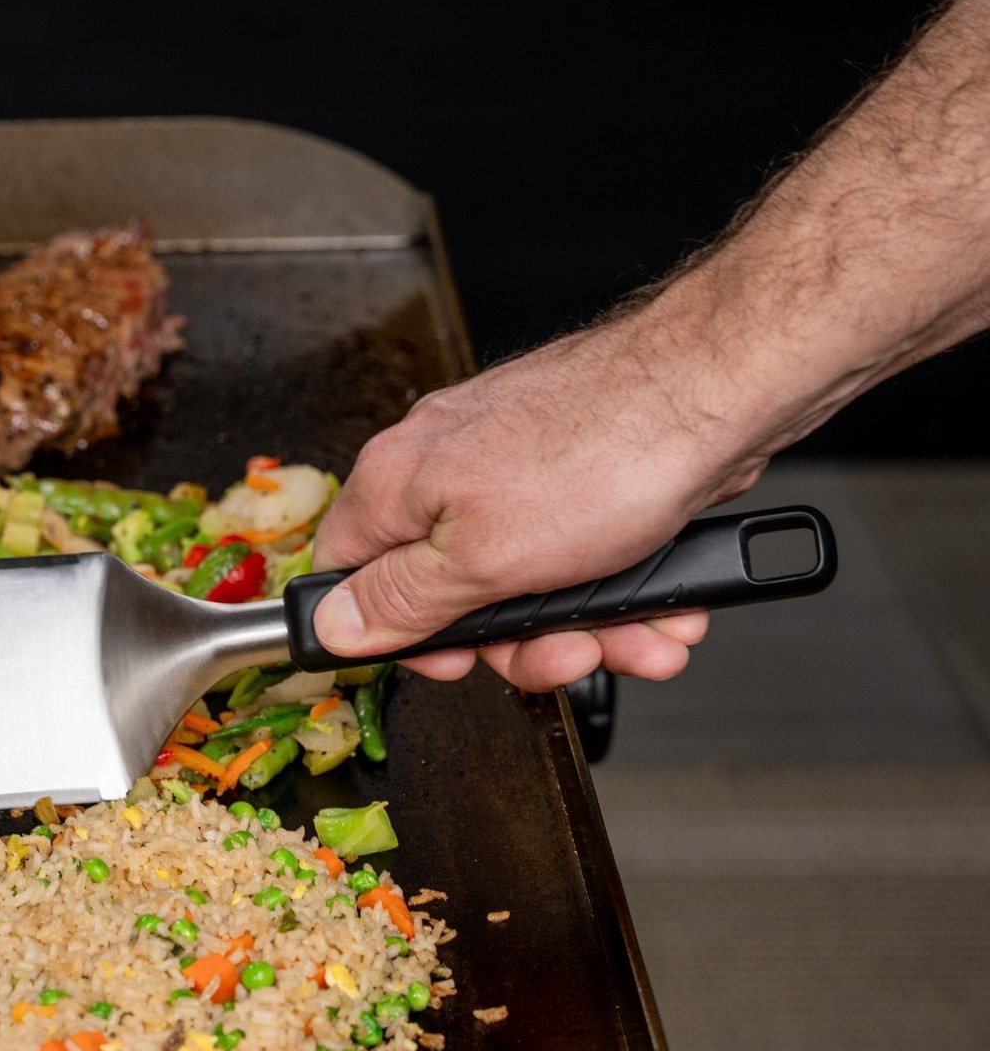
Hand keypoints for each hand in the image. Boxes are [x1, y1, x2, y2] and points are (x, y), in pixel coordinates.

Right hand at [311, 316, 758, 690]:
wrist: (717, 391)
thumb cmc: (603, 454)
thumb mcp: (481, 561)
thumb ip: (401, 601)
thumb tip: (332, 626)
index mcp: (398, 481)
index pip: (348, 570)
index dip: (393, 632)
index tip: (453, 659)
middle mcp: (444, 464)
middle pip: (451, 589)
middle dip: (521, 639)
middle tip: (566, 652)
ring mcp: (511, 464)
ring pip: (527, 578)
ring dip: (587, 622)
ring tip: (638, 634)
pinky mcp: (570, 467)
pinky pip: (576, 551)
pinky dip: (618, 585)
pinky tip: (658, 604)